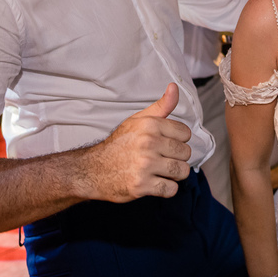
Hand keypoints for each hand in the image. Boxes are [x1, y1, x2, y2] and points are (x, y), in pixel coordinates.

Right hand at [80, 82, 192, 201]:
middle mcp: (148, 143)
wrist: (92, 170)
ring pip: (182, 171)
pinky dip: (167, 189)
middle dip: (177, 158)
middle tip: (162, 160)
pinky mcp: (141, 185)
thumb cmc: (119, 144)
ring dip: (174, 175)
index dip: (178, 140)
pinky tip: (155, 183)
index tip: (165, 144)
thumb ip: (161, 106)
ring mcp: (145, 165)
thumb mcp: (137, 120)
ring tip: (161, 171)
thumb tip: (174, 87)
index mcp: (150, 125)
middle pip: (185, 153)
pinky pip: (171, 190)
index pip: (185, 134)